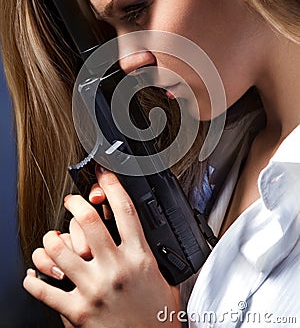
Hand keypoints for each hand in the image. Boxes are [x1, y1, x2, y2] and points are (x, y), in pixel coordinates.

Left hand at [24, 168, 180, 327]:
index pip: (125, 210)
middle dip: (75, 203)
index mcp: (139, 257)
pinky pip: (45, 290)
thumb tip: (137, 231)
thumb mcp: (164, 276)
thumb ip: (149, 252)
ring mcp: (95, 289)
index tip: (103, 173)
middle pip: (88, 221)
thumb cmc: (158, 316)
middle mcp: (115, 269)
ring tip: (52, 238)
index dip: (112, 185)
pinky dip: (34, 279)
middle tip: (72, 201)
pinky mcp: (79, 311)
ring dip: (51, 239)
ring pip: (60, 250)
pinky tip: (34, 273)